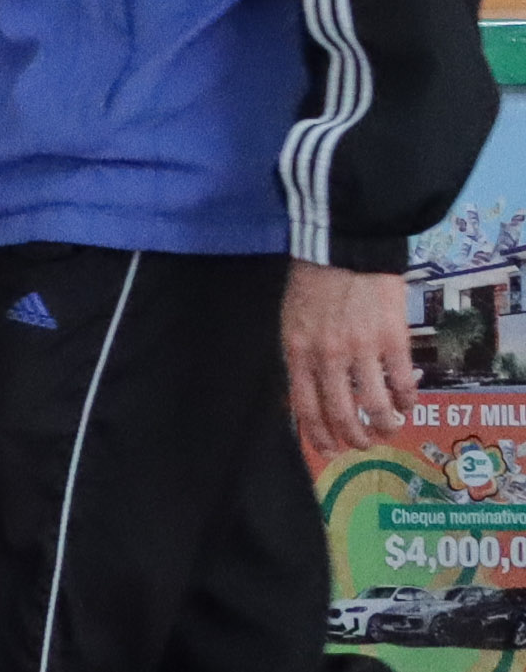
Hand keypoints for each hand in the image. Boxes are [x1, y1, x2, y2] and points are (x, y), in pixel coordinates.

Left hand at [285, 261, 417, 457]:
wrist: (343, 248)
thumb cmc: (313, 283)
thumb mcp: (292, 320)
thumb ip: (299, 356)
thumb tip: (307, 393)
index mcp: (298, 351)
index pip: (305, 407)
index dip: (318, 435)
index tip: (329, 451)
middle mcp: (327, 357)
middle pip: (342, 415)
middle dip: (354, 439)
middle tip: (363, 445)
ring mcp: (362, 349)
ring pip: (376, 408)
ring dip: (385, 427)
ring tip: (390, 428)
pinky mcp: (393, 340)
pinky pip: (402, 385)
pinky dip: (407, 401)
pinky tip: (408, 404)